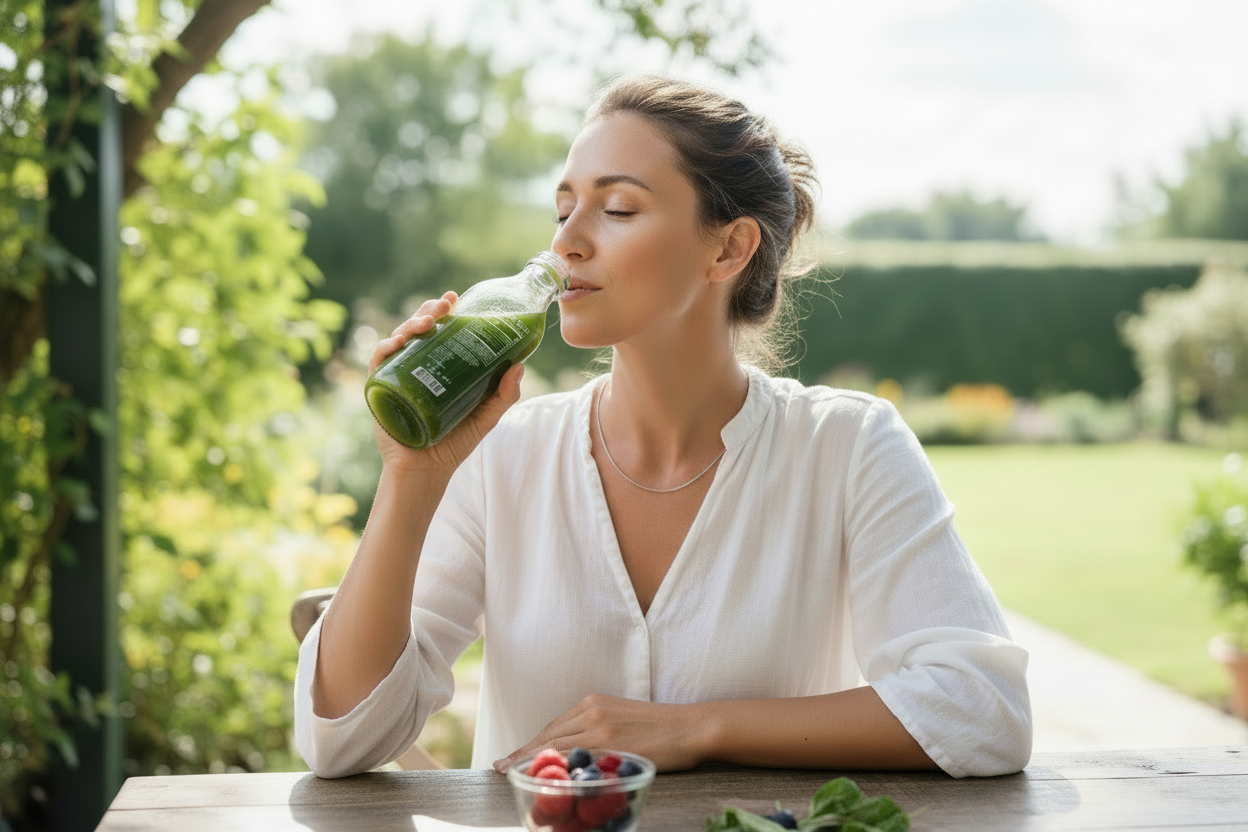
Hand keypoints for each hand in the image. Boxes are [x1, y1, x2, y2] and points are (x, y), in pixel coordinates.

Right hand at [368, 291, 524, 474]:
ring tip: (427, 323)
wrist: (427, 471)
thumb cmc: (456, 443)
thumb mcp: (486, 416)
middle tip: (443, 306)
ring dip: (410, 324)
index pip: (440, 331)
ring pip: (398, 339)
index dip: (444, 312)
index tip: (455, 298)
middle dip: (429, 311)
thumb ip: (505, 394)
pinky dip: (385, 349)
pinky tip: (397, 343)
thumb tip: (520, 366)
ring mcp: (396, 376)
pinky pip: (378, 363)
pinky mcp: (380, 390)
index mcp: (438, 366)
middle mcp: (415, 366)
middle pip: (418, 330)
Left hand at [493, 694, 706, 773]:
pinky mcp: (610, 745)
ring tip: (511, 774)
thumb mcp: (623, 718)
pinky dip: (556, 770)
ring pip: (556, 746)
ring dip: (531, 762)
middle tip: (501, 768)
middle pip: (549, 735)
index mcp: (593, 701)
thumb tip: (581, 748)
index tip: (513, 755)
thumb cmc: (662, 727)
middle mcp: (591, 710)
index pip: (554, 726)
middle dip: (523, 753)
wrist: (691, 727)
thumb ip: (600, 727)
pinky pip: (575, 760)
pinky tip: (545, 780)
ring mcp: (599, 728)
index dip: (532, 743)